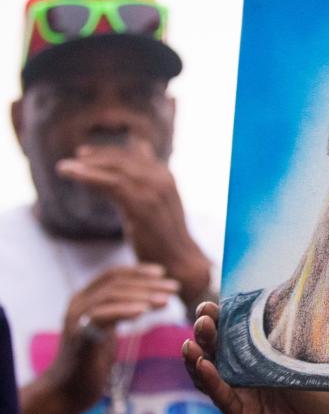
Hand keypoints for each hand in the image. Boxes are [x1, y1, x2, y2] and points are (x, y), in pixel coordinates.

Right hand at [48, 263, 178, 410]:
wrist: (67, 391)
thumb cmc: (92, 362)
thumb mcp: (108, 330)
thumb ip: (120, 313)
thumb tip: (146, 300)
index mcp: (85, 299)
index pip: (113, 275)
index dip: (137, 271)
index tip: (163, 273)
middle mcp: (78, 304)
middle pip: (116, 284)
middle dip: (147, 284)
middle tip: (174, 287)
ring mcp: (76, 319)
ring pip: (110, 296)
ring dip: (142, 296)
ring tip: (166, 300)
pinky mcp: (78, 337)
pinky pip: (101, 316)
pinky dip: (123, 310)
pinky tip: (144, 311)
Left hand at [56, 139, 211, 303]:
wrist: (180, 262)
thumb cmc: (166, 237)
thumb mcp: (158, 205)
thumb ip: (146, 187)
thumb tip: (135, 177)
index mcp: (165, 176)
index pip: (134, 154)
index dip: (109, 152)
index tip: (86, 154)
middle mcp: (161, 178)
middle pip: (122, 159)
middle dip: (95, 157)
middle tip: (72, 160)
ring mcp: (153, 191)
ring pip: (115, 169)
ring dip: (87, 166)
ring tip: (63, 168)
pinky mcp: (142, 205)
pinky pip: (111, 184)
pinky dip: (89, 177)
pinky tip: (72, 176)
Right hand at [182, 302, 328, 413]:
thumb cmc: (328, 397)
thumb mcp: (306, 363)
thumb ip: (283, 342)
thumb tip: (270, 306)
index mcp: (261, 359)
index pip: (233, 335)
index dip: (221, 320)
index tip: (213, 305)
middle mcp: (246, 378)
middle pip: (216, 352)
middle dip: (206, 333)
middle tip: (203, 319)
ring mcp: (242, 399)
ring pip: (210, 376)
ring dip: (199, 357)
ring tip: (194, 341)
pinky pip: (223, 400)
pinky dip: (211, 382)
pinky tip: (203, 366)